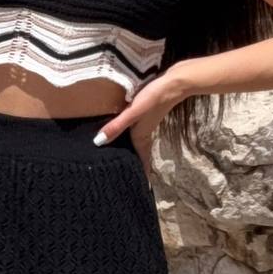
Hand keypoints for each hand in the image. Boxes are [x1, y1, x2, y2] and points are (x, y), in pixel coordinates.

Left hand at [91, 67, 189, 182]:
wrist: (175, 83)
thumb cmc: (154, 98)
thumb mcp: (133, 112)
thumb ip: (116, 126)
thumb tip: (98, 143)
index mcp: (140, 138)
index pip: (141, 163)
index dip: (140, 177)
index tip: (137, 191)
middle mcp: (143, 135)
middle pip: (137, 157)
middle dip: (132, 169)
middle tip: (123, 182)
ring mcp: (145, 126)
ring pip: (137, 146)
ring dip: (132, 156)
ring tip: (121, 165)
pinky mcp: (146, 116)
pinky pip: (136, 134)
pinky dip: (130, 141)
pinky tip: (123, 137)